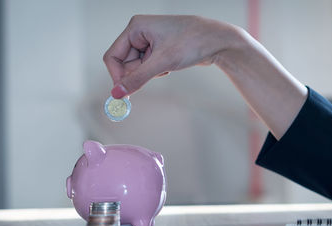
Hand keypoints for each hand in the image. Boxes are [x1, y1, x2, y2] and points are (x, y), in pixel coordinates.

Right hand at [104, 15, 239, 97]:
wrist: (218, 41)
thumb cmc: (192, 43)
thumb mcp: (162, 63)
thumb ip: (137, 79)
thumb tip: (117, 93)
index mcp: (135, 27)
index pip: (113, 56)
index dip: (117, 76)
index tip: (124, 93)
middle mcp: (140, 32)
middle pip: (125, 63)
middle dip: (138, 73)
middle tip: (155, 76)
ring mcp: (150, 41)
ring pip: (138, 67)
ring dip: (150, 73)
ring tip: (168, 66)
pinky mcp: (160, 49)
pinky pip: (149, 67)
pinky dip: (158, 71)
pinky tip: (172, 65)